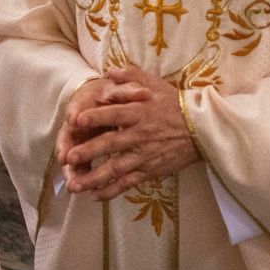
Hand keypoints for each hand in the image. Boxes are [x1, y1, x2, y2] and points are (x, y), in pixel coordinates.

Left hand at [60, 66, 199, 200]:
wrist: (201, 128)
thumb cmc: (174, 103)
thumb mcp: (154, 83)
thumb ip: (130, 75)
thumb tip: (108, 73)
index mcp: (139, 112)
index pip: (113, 114)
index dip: (95, 117)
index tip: (76, 121)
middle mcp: (139, 135)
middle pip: (110, 144)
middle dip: (88, 152)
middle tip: (68, 158)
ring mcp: (144, 155)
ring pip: (115, 169)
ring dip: (93, 178)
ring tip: (74, 185)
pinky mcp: (149, 171)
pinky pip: (127, 183)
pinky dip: (110, 191)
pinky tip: (94, 196)